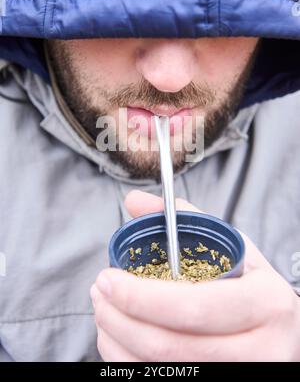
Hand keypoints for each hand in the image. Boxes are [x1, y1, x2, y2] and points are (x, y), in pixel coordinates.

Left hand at [91, 190, 299, 361]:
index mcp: (265, 302)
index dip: (142, 297)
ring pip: (161, 370)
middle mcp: (261, 349)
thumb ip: (183, 220)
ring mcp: (241, 376)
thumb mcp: (230, 247)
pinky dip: (127, 360)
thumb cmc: (253, 286)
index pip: (194, 306)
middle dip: (120, 319)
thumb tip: (136, 203)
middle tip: (100, 292)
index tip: (110, 279)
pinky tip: (118, 337)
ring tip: (104, 310)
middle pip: (171, 347)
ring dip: (117, 340)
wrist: (284, 331)